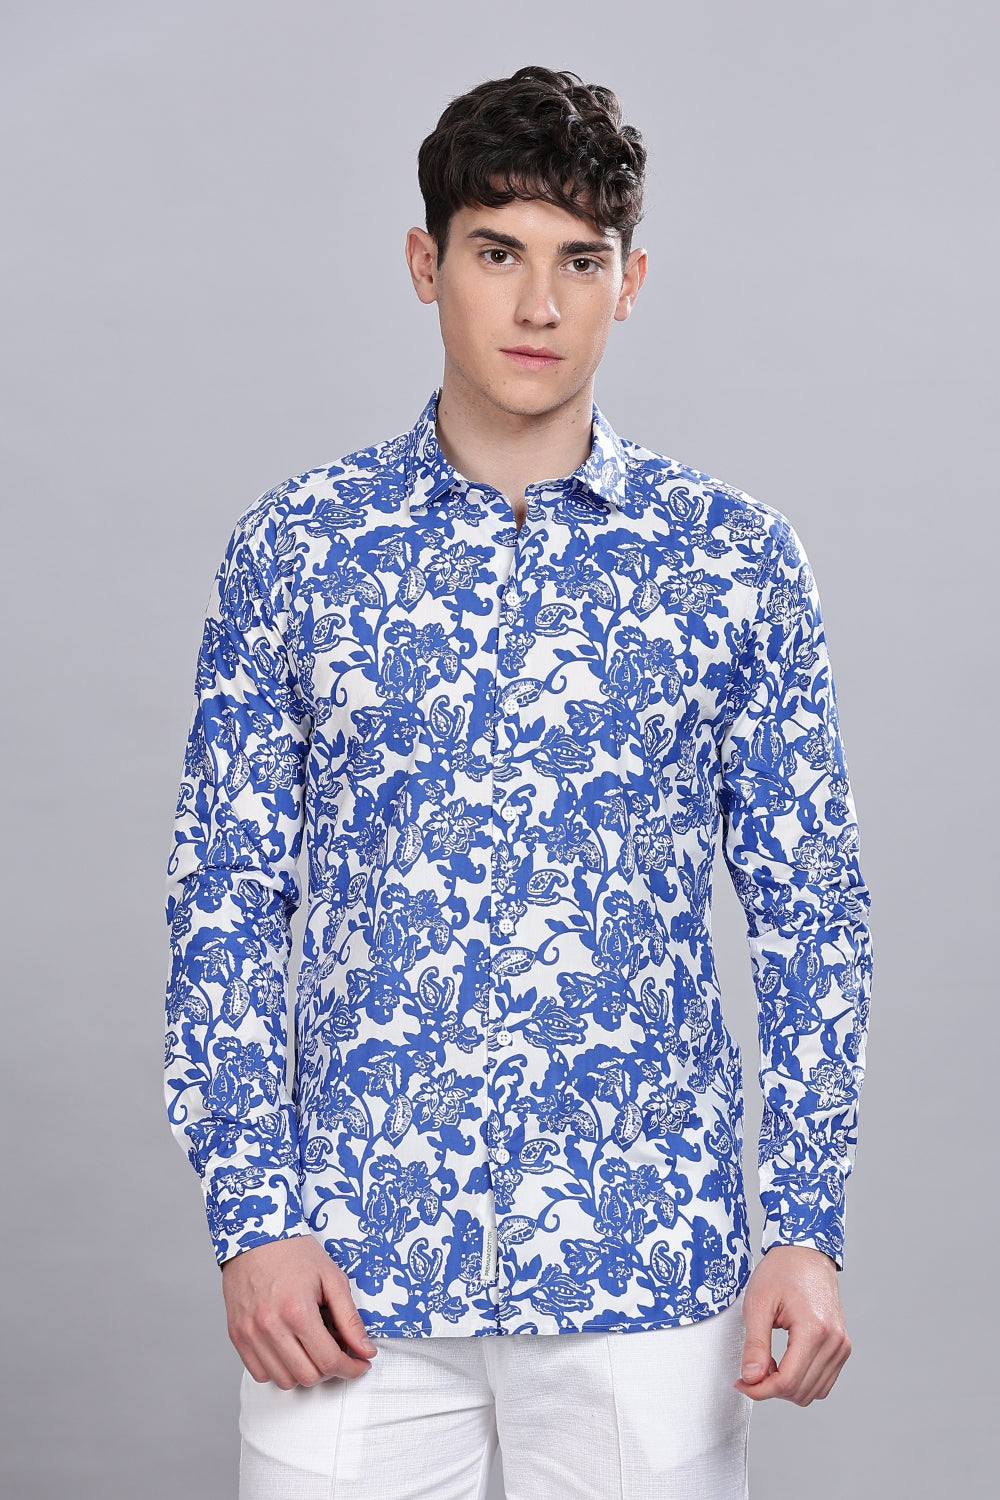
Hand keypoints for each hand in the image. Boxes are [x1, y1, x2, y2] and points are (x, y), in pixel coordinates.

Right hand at [222, 1235, 377, 1388]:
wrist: (255, 1235)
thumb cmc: (294, 1252)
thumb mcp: (332, 1278)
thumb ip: (350, 1318)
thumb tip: (365, 1350)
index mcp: (297, 1311)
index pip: (329, 1361)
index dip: (351, 1367)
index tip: (360, 1363)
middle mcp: (270, 1327)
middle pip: (308, 1376)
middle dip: (330, 1370)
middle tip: (338, 1353)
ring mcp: (250, 1334)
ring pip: (284, 1380)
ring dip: (304, 1372)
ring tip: (313, 1349)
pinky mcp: (237, 1336)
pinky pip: (259, 1374)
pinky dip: (279, 1370)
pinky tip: (290, 1349)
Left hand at [735, 1244, 850, 1404]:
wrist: (805, 1253)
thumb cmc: (781, 1271)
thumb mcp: (758, 1303)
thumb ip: (755, 1344)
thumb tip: (751, 1378)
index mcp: (814, 1330)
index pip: (788, 1382)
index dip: (760, 1390)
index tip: (741, 1383)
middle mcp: (834, 1342)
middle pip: (801, 1392)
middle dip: (771, 1388)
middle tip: (751, 1369)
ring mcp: (842, 1345)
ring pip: (814, 1392)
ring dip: (787, 1387)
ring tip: (767, 1363)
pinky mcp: (842, 1346)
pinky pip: (823, 1381)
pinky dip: (802, 1381)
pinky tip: (784, 1362)